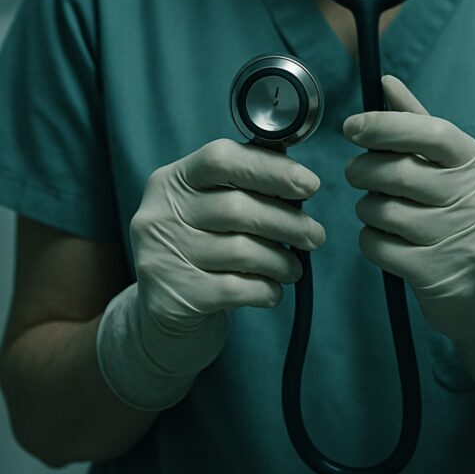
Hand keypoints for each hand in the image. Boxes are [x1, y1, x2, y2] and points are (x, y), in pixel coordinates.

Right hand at [97, 138, 324, 409]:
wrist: (161, 315)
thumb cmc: (200, 249)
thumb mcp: (209, 207)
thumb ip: (244, 184)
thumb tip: (295, 173)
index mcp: (172, 179)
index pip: (221, 158)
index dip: (270, 168)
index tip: (310, 185)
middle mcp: (159, 213)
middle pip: (237, 208)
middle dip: (287, 222)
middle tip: (315, 235)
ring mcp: (159, 256)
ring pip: (240, 251)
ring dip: (280, 260)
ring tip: (294, 268)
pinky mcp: (171, 297)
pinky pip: (234, 289)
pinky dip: (264, 289)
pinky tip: (273, 290)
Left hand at [342, 75, 474, 390]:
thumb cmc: (472, 217)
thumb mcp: (460, 169)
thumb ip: (421, 125)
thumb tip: (385, 82)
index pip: (431, 132)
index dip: (385, 125)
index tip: (352, 127)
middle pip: (399, 173)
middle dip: (364, 169)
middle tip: (356, 172)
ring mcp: (465, 242)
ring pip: (383, 210)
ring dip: (367, 207)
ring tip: (378, 210)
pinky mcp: (442, 277)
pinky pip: (379, 246)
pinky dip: (370, 239)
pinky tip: (386, 240)